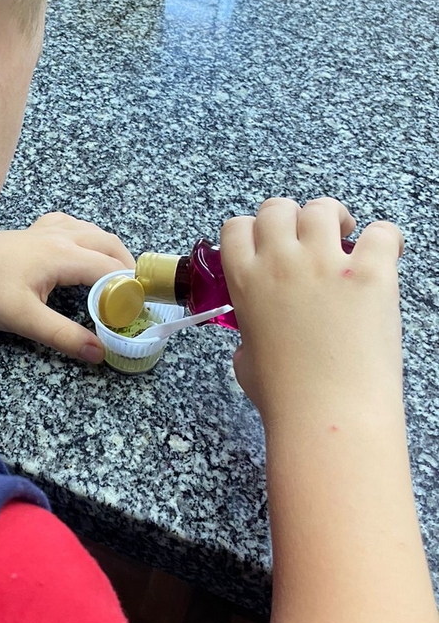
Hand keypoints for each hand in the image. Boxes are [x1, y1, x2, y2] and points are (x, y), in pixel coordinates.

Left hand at [0, 213, 134, 362]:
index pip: (111, 269)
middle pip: (110, 244)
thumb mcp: (23, 319)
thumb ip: (63, 336)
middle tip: (134, 298)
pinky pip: (71, 225)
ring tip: (117, 278)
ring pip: (93, 231)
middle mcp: (60, 236)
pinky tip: (81, 249)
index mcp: (63, 255)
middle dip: (127, 268)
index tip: (139, 311)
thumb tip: (100, 352)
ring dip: (110, 251)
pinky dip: (86, 236)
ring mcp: (46, 230)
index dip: (130, 289)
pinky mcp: (32, 232)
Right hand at [220, 197, 403, 425]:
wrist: (327, 414)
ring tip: (347, 235)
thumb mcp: (246, 362)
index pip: (237, 228)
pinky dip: (386, 238)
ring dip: (334, 217)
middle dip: (293, 218)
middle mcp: (281, 262)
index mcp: (245, 281)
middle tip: (310, 238)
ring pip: (322, 209)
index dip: (254, 230)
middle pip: (278, 208)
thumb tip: (256, 342)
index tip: (270, 243)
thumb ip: (248, 337)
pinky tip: (385, 254)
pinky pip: (381, 232)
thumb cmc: (286, 398)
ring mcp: (325, 264)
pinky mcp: (369, 273)